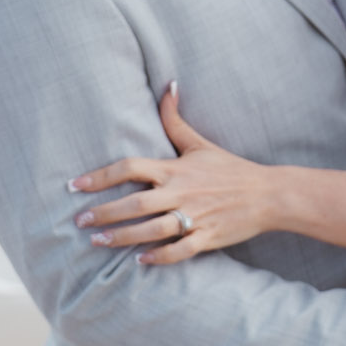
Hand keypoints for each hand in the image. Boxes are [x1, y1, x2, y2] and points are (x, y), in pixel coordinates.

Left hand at [70, 86, 275, 262]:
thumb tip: (168, 85)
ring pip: (152, 229)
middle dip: (104, 213)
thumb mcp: (200, 143)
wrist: (269, 195)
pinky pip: (179, 250)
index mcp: (176, 169)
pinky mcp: (208, 238)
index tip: (76, 185)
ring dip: (122, 237)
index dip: (101, 176)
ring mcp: (195, 217)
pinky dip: (159, 256)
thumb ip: (175, 119)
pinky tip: (140, 261)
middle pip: (135, 203)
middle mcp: (182, 192)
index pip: (131, 167)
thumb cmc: (231, 169)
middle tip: (79, 220)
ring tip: (97, 242)